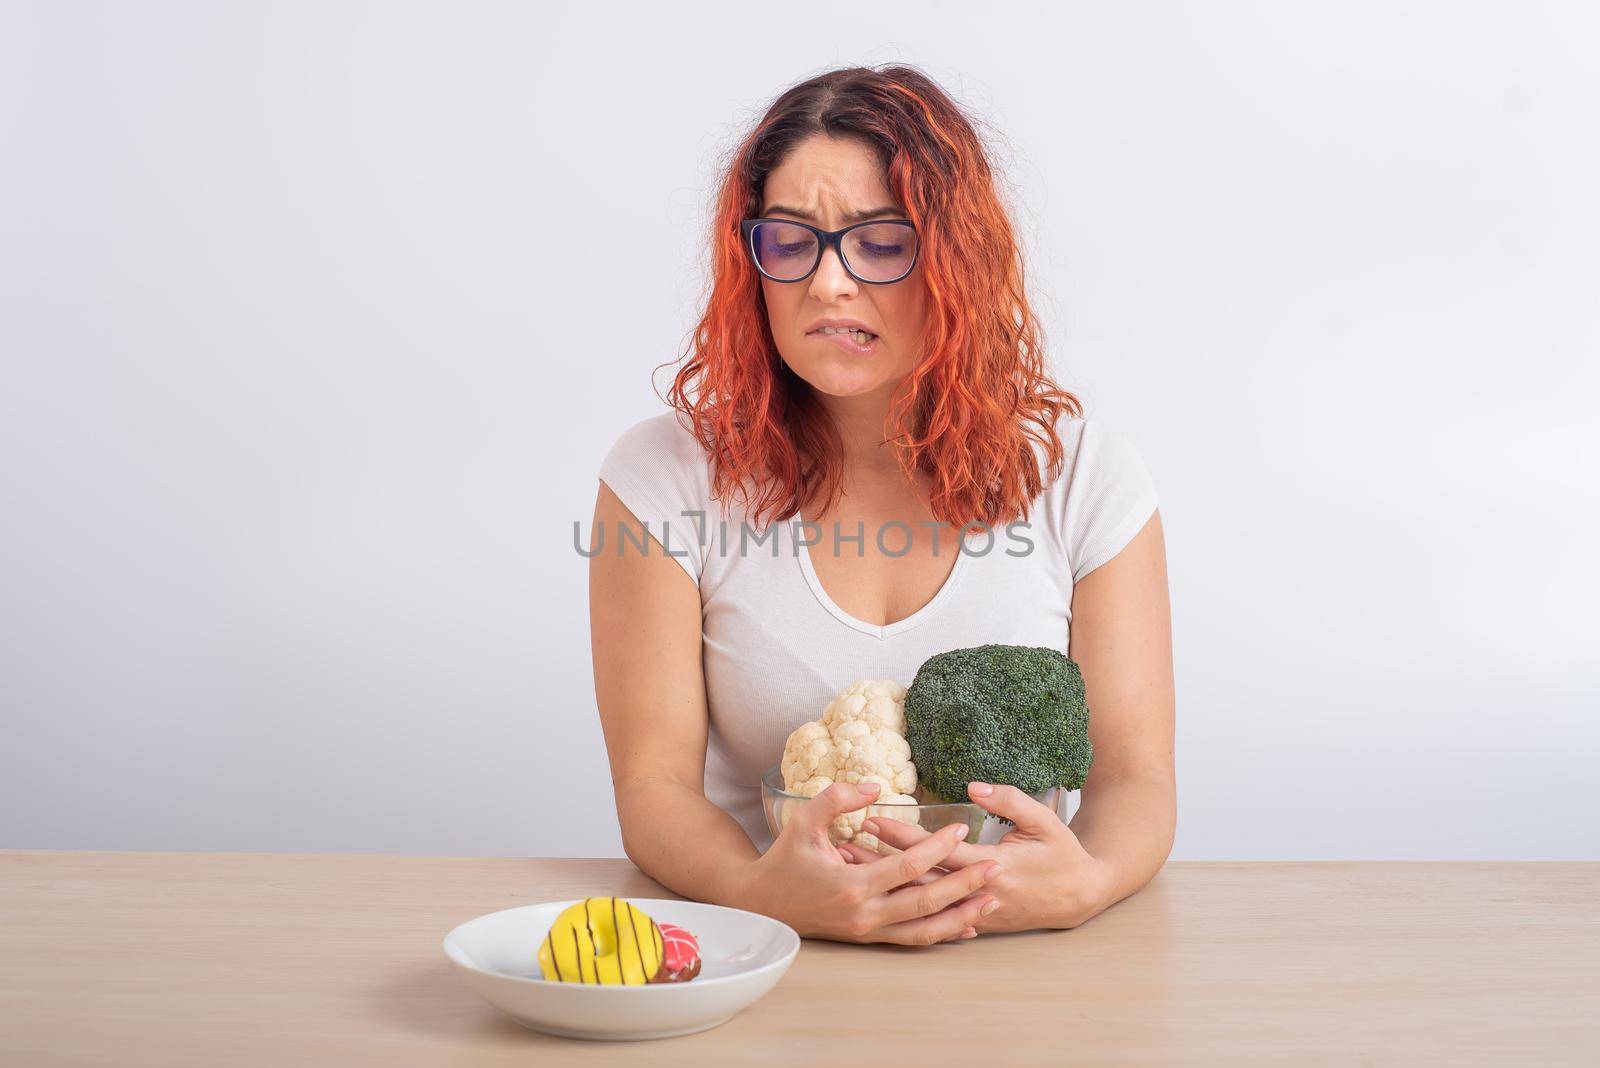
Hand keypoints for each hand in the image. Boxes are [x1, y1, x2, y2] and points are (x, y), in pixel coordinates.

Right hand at [741, 781, 1002, 944]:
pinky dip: (942, 933)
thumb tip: (877, 785)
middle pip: (927, 902)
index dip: (938, 847)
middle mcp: (865, 915)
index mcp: (852, 885)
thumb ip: (839, 798)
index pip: (908, 867)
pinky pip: (913, 940)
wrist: (761, 905)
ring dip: (962, 915)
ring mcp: (869, 932)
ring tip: (991, 899)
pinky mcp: (869, 939)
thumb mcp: (804, 821)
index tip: (962, 828)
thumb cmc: (783, 860)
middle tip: (995, 866)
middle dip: (965, 885)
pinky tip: (966, 925)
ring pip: (925, 930)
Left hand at [846, 781, 1112, 932]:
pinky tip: (884, 893)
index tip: (871, 820)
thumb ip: (1009, 800)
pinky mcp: (978, 922)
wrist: (1081, 897)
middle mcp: (979, 894)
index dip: (902, 836)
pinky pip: (936, 916)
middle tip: (844, 847)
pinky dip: (907, 904)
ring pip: (922, 901)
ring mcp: (977, 912)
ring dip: (888, 885)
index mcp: (993, 866)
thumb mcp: (1043, 820)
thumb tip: (973, 785)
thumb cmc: (1062, 854)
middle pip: (919, 878)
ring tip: (855, 870)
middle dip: (881, 862)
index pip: (936, 851)